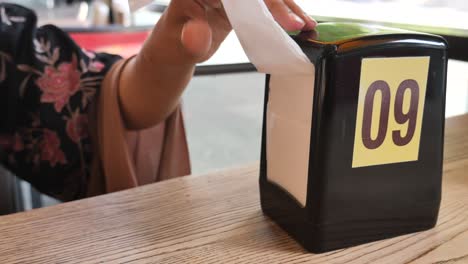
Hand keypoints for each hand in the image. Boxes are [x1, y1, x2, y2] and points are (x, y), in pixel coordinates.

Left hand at [174, 0, 316, 62]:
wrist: (176, 50)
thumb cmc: (172, 45)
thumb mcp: (178, 45)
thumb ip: (190, 39)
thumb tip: (198, 35)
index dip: (260, 1)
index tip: (279, 17)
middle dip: (279, 3)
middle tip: (299, 24)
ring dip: (286, 7)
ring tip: (306, 25)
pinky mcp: (239, 2)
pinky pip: (263, 4)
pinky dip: (281, 14)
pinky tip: (298, 23)